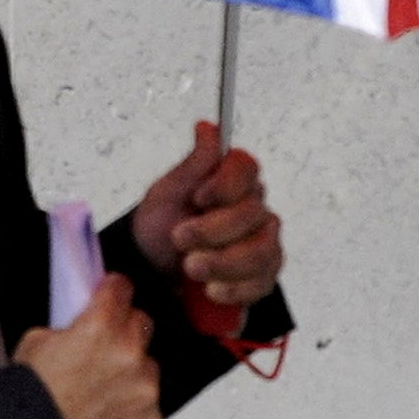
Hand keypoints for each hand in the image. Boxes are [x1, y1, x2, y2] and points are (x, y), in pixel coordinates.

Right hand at [14, 273, 161, 418]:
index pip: (122, 288)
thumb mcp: (39, 338)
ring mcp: (143, 387)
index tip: (114, 291)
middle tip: (107, 342)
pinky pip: (150, 400)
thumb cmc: (35, 392)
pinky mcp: (151, 417)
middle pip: (141, 322)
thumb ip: (73, 323)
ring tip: (106, 383)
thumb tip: (86, 315)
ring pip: (149, 364)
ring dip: (133, 368)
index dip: (114, 289)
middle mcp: (128, 353)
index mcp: (99, 326)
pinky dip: (135, 402)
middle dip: (125, 328)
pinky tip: (112, 406)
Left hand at [130, 120, 283, 307]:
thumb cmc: (161, 225)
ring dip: (221, 263)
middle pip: (251, 213)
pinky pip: (262, 282)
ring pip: (260, 251)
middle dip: (211, 231)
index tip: (198, 198)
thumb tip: (208, 128)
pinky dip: (233, 289)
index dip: (224, 185)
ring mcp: (264, 243)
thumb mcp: (166, 192)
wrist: (154, 268)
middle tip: (180, 239)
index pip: (246, 168)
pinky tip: (211, 289)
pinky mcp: (265, 276)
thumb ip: (193, 164)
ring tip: (191, 267)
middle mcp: (254, 209)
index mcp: (231, 181)